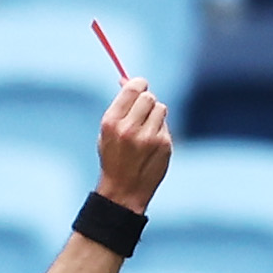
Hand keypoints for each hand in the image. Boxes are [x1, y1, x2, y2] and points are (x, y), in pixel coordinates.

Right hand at [92, 79, 172, 212]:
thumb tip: (129, 81)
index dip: (139, 83)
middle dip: (147, 100)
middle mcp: (130, 128)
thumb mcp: (107, 132)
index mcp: (112, 122)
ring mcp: (149, 138)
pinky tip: (151, 145)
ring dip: (155, 115)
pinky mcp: (164, 146)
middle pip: (149, 97)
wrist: (124, 192)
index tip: (141, 85)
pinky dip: (160, 131)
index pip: (132, 89)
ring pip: (161, 109)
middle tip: (143, 109)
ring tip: (146, 130)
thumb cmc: (114, 158)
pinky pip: (165, 126)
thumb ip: (119, 107)